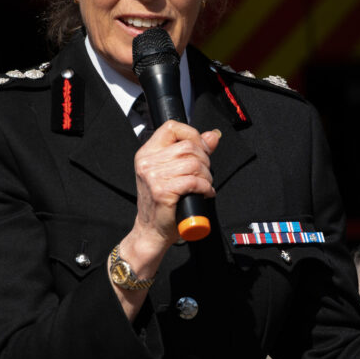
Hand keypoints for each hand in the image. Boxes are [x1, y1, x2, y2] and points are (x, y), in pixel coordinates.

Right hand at [133, 121, 220, 247]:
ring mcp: (153, 177)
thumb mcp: (174, 173)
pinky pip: (194, 181)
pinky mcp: (162, 191)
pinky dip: (205, 187)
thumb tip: (212, 135)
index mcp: (147, 153)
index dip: (192, 134)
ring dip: (207, 176)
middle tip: (205, 174)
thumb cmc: (163, 204)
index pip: (171, 127)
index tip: (201, 149)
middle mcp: (146, 162)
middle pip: (188, 146)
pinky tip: (205, 193)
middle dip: (205, 160)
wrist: (151, 231)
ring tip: (205, 185)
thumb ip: (192, 152)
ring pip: (194, 164)